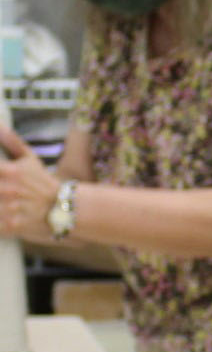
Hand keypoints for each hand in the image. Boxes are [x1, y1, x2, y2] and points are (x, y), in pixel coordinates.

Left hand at [0, 125, 60, 240]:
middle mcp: (7, 189)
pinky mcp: (11, 225)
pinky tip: (3, 214)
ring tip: (3, 199)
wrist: (65, 206)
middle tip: (2, 188)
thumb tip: (0, 126)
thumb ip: (12, 142)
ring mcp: (9, 208)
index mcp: (9, 171)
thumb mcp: (30, 159)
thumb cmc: (43, 181)